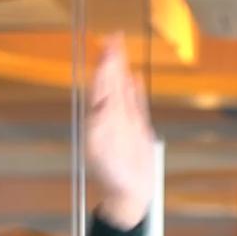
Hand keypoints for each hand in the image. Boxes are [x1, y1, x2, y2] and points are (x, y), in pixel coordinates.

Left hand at [83, 35, 153, 229]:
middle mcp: (110, 119)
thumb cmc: (111, 178)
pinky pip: (137, 106)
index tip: (105, 51)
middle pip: (110, 85)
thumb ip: (99, 126)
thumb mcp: (100, 152)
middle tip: (113, 39)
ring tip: (120, 50)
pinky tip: (134, 77)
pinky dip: (136, 91)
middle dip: (110, 62)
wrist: (129, 196)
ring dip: (121, 71)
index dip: (102, 69)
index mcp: (98, 122)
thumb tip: (100, 102)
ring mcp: (124, 123)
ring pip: (122, 91)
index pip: (99, 89)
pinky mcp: (139, 130)